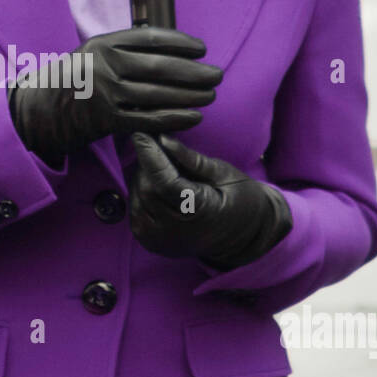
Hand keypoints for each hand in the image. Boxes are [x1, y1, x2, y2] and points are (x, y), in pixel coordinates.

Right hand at [7, 26, 222, 168]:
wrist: (41, 109)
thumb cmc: (73, 79)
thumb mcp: (92, 53)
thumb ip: (124, 48)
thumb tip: (169, 48)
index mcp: (103, 43)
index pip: (150, 38)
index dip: (180, 43)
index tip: (201, 48)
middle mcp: (105, 65)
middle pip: (160, 67)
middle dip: (194, 71)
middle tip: (217, 74)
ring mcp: (106, 93)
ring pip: (158, 94)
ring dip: (190, 95)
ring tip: (211, 95)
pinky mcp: (107, 120)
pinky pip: (149, 119)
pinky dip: (175, 118)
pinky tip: (194, 116)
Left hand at [127, 133, 291, 267]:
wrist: (241, 237)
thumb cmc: (238, 198)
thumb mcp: (223, 173)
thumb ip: (192, 159)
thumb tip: (163, 139)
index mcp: (200, 213)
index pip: (164, 182)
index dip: (149, 155)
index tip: (141, 133)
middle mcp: (177, 232)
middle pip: (146, 190)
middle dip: (146, 165)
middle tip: (154, 147)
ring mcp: (161, 241)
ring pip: (137, 200)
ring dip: (141, 178)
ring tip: (157, 165)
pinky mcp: (151, 243)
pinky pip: (136, 211)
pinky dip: (141, 193)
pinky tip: (154, 183)